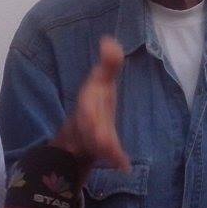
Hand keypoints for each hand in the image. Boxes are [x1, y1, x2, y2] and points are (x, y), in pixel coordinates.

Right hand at [53, 36, 129, 175]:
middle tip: (103, 140)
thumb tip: (109, 40)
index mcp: (88, 104)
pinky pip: (110, 157)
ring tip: (118, 159)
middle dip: (95, 133)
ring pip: (97, 145)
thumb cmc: (96, 102)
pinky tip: (126, 167)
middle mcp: (87, 122)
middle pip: (91, 130)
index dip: (87, 110)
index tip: (89, 112)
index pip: (86, 107)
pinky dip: (117, 160)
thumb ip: (109, 63)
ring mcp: (93, 138)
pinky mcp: (103, 151)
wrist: (80, 132)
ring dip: (106, 150)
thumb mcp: (102, 81)